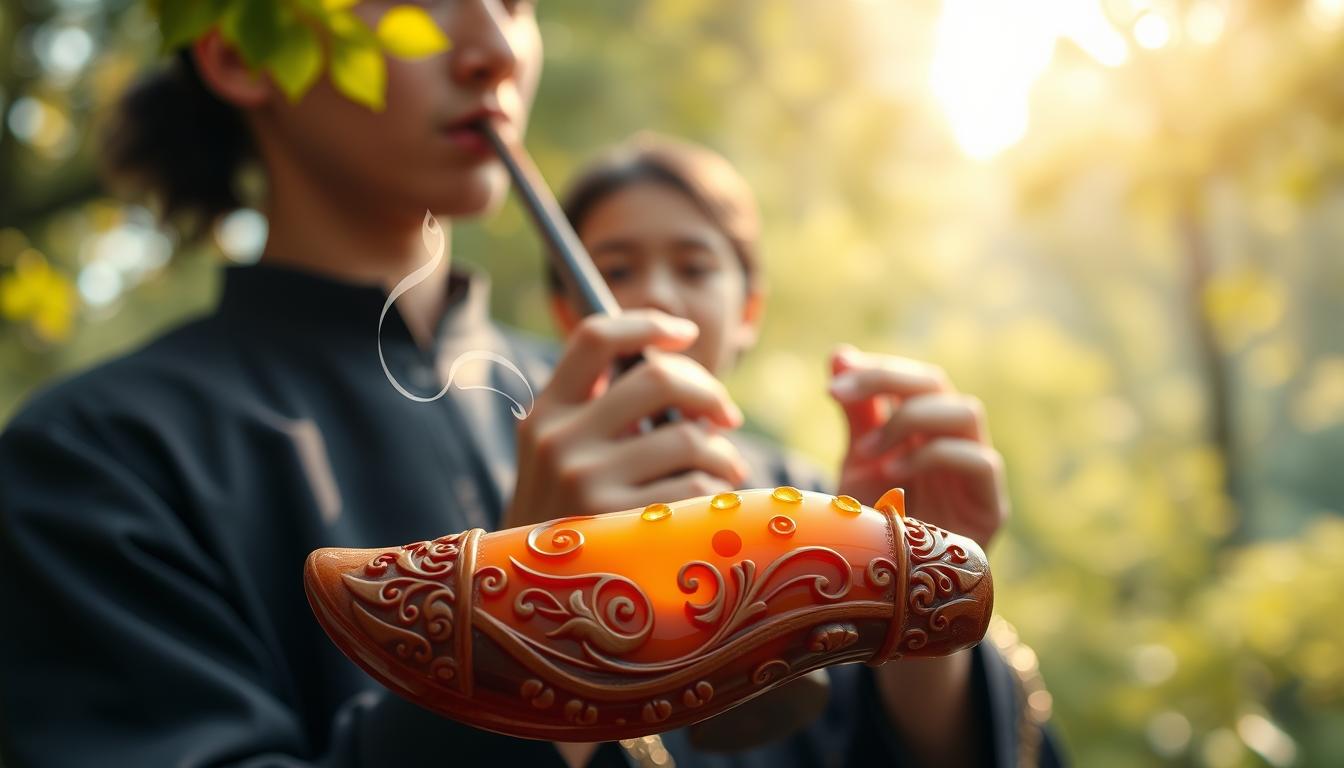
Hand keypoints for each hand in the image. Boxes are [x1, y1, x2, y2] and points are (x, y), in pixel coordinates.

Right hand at [506, 311, 748, 529]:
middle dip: (708, 393)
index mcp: (545, 412)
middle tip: (725, 417)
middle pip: (657, 378)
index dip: (648, 324)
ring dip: (722, 453)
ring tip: (722, 471)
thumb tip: (684, 374)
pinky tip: (710, 508)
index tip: (685, 332)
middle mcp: (558, 441)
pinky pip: (696, 491)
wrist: (529, 596)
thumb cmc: (568, 513)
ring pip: (688, 439)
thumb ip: (603, 410)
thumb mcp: (560, 454)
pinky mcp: (618, 526)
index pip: (595, 337)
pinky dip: (717, 493)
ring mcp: (586, 483)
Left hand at [827, 345, 1007, 548]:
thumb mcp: (859, 465)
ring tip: (868, 450)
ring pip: (967, 412)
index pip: (914, 380)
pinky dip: (933, 457)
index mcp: (926, 429)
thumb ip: (857, 413)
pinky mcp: (992, 507)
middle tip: (839, 395)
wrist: (890, 594)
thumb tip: (840, 353)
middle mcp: (955, 443)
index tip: (834, 380)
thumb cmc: (876, 528)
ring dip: (910, 419)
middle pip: (938, 385)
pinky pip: (980, 462)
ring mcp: (977, 474)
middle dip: (887, 381)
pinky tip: (893, 474)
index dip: (877, 371)